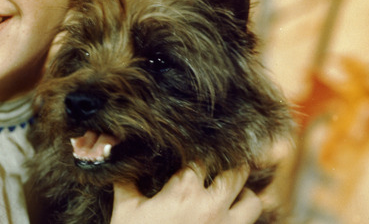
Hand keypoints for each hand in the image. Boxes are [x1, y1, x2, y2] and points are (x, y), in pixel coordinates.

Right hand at [111, 165, 261, 223]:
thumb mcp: (125, 210)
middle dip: (229, 166)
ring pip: (253, 201)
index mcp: (185, 191)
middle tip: (218, 166)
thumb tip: (116, 155)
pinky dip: (241, 218)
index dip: (198, 151)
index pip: (202, 156)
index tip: (193, 154)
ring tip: (229, 193)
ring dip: (244, 194)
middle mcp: (211, 206)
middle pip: (237, 172)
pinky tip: (225, 216)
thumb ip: (126, 181)